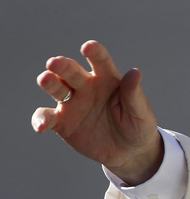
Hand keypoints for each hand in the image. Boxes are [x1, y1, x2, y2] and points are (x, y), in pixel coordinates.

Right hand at [31, 40, 162, 185]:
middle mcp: (86, 86)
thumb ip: (133, 93)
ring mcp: (72, 103)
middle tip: (55, 62)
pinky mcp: (62, 122)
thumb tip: (135, 72)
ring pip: (56, 87)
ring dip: (49, 82)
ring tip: (45, 79)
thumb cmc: (138, 125)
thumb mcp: (140, 111)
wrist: (129, 152)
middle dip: (63, 66)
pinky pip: (46, 116)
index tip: (88, 47)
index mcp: (107, 78)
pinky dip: (40, 119)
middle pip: (72, 71)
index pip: (100, 61)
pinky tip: (41, 126)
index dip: (94, 52)